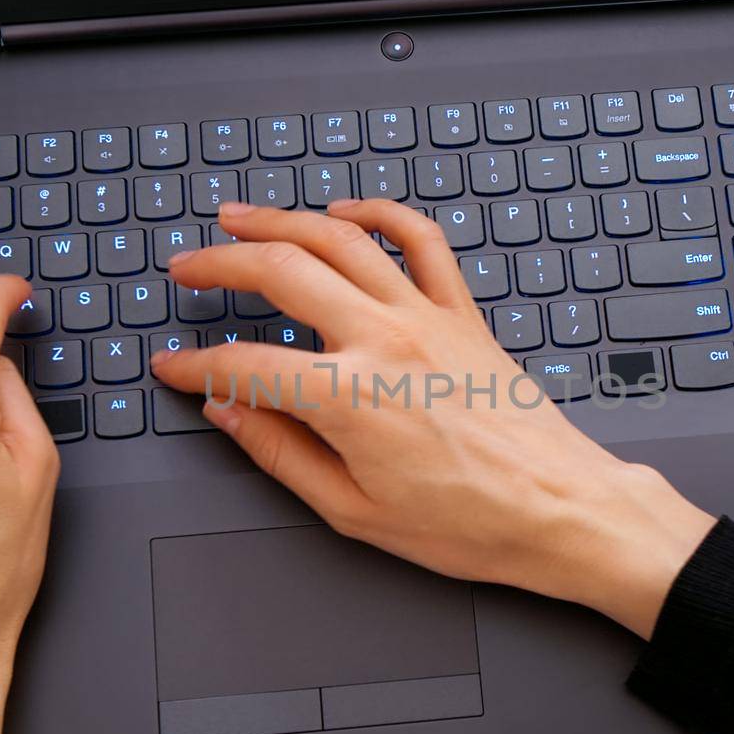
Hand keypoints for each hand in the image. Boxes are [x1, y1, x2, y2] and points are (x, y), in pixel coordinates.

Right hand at [154, 200, 714, 637]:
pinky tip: (347, 210)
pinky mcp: (463, 314)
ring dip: (282, 219)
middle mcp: (385, 341)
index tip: (174, 368)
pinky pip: (420, 241)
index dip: (196, 365)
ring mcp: (427, 318)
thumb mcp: (355, 512)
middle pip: (282, 272)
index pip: (245, 364)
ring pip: (342, 238)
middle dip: (220, 263)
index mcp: (350, 398)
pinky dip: (380, 212)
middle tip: (186, 268)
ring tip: (240, 217)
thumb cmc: (471, 523)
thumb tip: (230, 415)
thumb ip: (282, 455)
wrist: (560, 510)